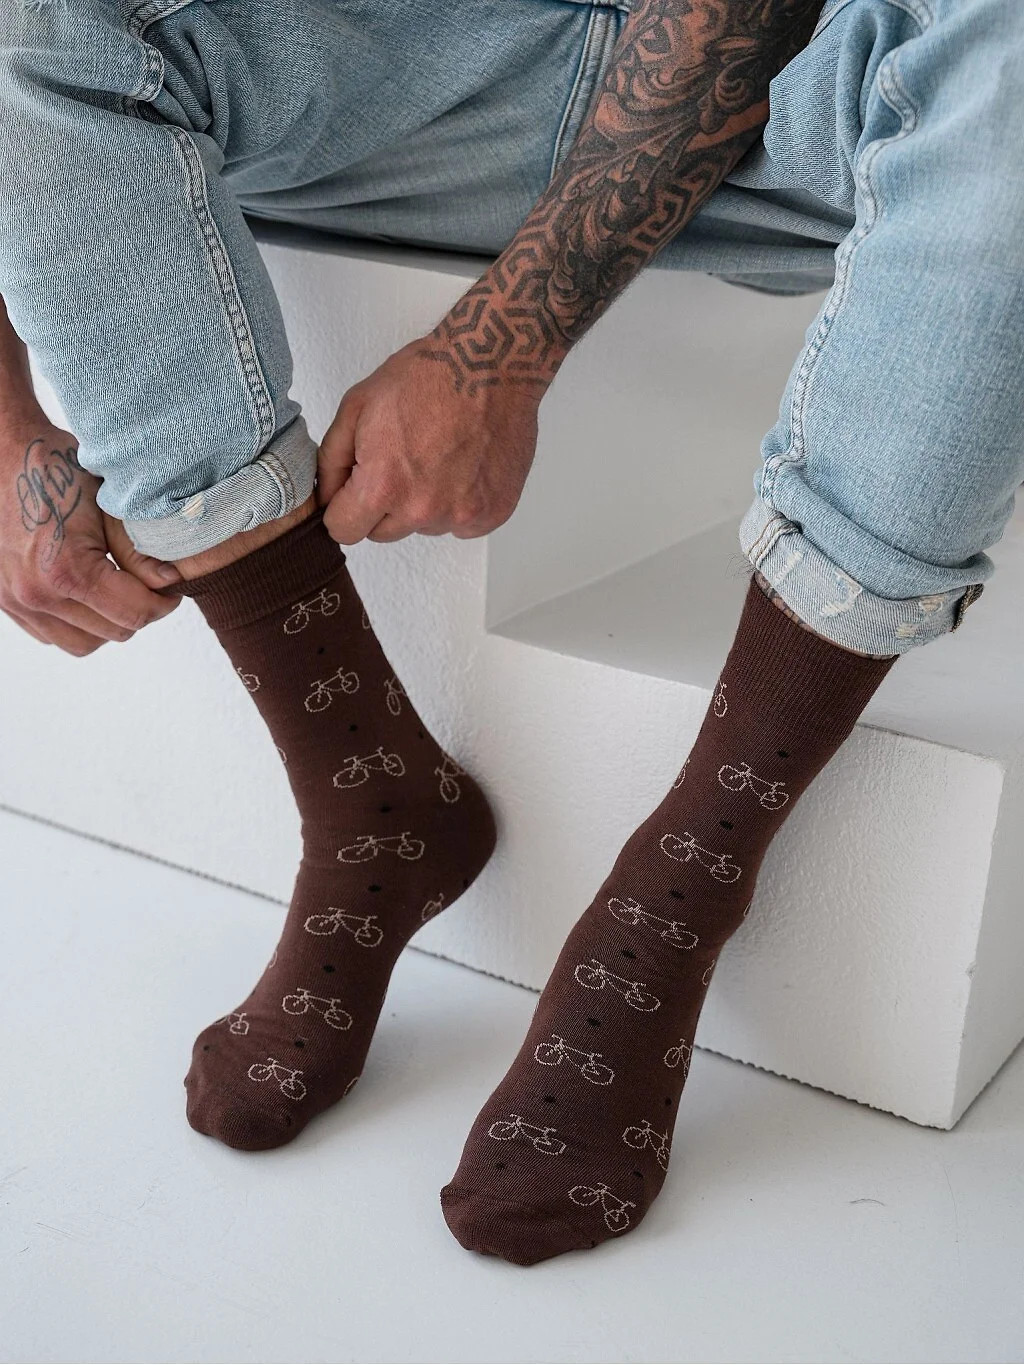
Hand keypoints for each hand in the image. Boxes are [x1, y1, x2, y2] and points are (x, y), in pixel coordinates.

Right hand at [0, 418, 181, 654]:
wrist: (4, 454)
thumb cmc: (57, 470)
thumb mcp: (110, 506)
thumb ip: (140, 553)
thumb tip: (170, 583)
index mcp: (65, 570)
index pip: (134, 615)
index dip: (163, 604)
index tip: (171, 589)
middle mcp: (36, 594)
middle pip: (114, 633)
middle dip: (138, 611)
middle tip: (147, 584)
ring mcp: (15, 601)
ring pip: (84, 643)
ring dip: (106, 623)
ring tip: (115, 588)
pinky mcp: (5, 601)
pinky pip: (52, 634)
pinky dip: (76, 622)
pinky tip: (85, 591)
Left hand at [317, 336, 541, 543]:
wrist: (492, 364)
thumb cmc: (428, 375)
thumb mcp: (358, 405)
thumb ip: (331, 460)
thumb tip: (326, 496)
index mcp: (383, 486)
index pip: (344, 531)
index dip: (343, 507)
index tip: (354, 489)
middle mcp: (423, 509)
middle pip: (383, 532)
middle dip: (383, 504)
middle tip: (402, 459)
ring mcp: (462, 515)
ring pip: (423, 527)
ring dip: (423, 502)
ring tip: (438, 456)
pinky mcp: (492, 513)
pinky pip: (461, 524)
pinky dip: (458, 501)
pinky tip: (463, 465)